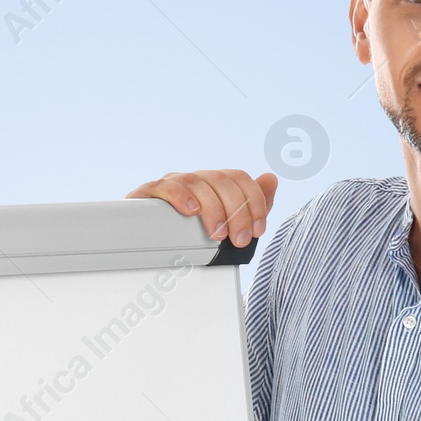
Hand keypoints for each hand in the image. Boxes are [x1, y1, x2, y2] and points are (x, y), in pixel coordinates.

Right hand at [127, 169, 277, 248]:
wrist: (149, 242)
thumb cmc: (190, 233)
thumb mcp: (228, 221)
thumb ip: (252, 202)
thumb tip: (271, 179)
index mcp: (215, 183)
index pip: (239, 178)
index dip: (254, 202)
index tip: (257, 230)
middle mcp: (196, 179)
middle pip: (222, 181)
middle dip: (236, 212)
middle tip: (238, 240)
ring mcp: (174, 183)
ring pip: (197, 183)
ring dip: (212, 209)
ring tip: (218, 234)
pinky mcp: (150, 192)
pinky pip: (166, 186)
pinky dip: (180, 196)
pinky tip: (190, 211)